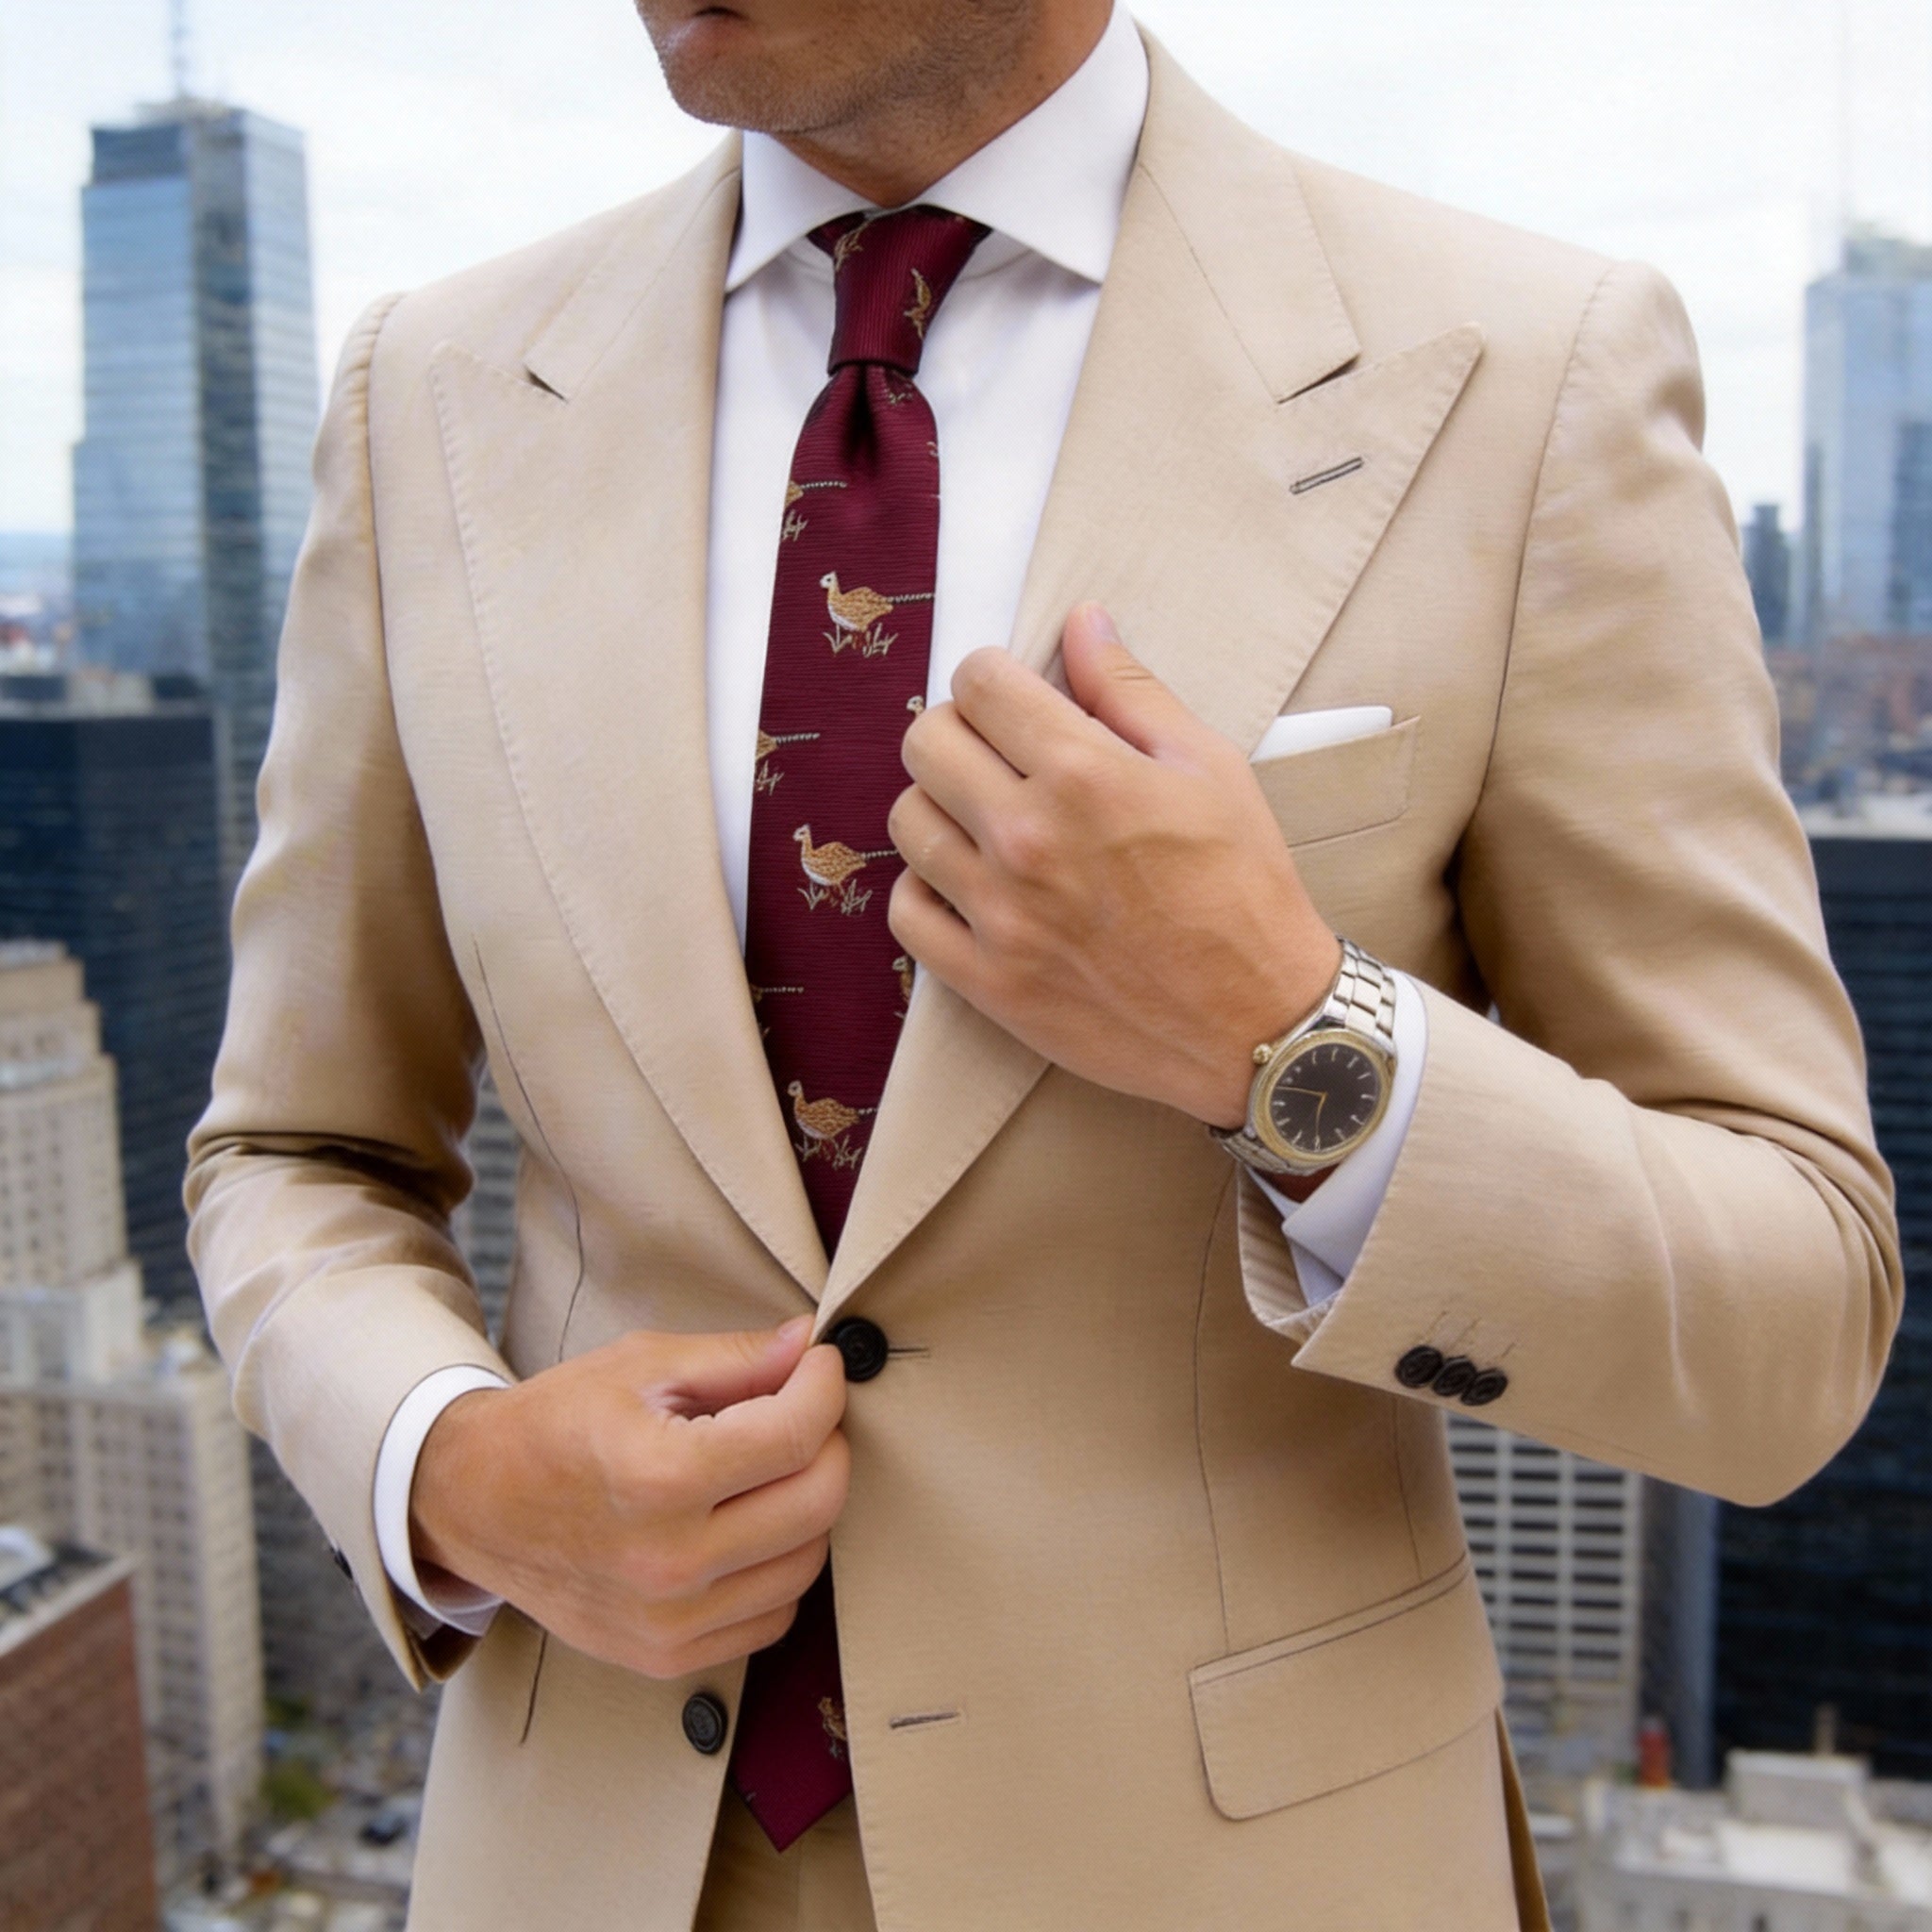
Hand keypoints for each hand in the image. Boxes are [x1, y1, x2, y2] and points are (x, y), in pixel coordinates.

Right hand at [410, 1317, 848, 1679]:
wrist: (473, 1504)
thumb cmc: (556, 1423)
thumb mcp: (640, 1365)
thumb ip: (736, 1358)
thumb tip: (810, 1343)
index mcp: (659, 1477)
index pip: (796, 1434)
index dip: (824, 1387)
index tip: (820, 1364)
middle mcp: (668, 1561)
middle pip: (818, 1502)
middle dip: (829, 1442)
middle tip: (803, 1411)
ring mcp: (668, 1620)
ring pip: (806, 1563)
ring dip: (809, 1506)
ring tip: (771, 1467)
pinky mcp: (666, 1656)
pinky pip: (772, 1616)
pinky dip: (779, 1566)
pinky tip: (748, 1525)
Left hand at [888, 602, 1340, 1128]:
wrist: (1259, 1021)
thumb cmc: (1244, 888)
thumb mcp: (1209, 768)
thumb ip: (1131, 690)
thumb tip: (1081, 621)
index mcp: (1084, 774)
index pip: (979, 682)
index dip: (993, 677)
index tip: (1013, 699)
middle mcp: (1027, 839)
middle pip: (925, 743)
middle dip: (958, 731)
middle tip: (996, 754)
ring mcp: (1000, 915)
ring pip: (907, 822)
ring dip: (940, 807)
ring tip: (986, 820)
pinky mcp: (988, 980)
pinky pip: (906, 912)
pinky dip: (927, 889)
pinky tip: (970, 884)